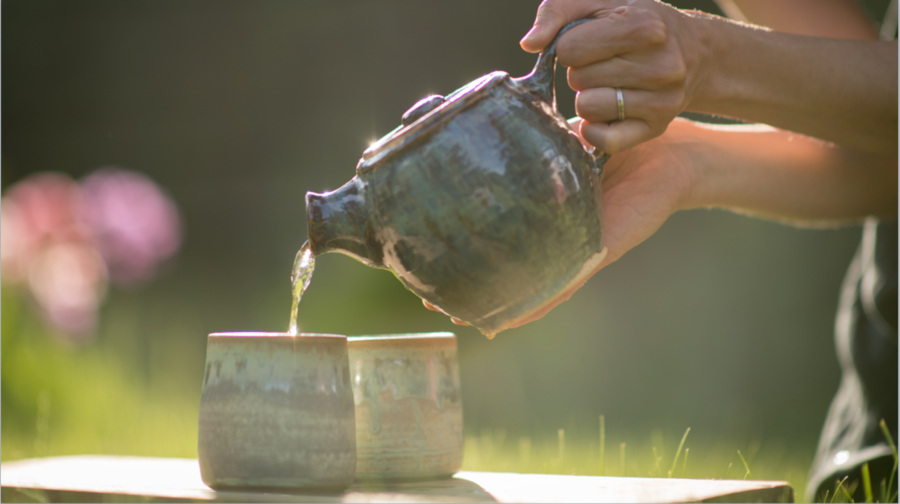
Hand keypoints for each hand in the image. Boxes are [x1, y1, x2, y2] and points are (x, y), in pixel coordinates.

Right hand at [421, 118, 698, 328]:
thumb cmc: (617, 141)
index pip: (498, 237)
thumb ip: (531, 138)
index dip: (466, 250)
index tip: (428, 259)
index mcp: (543, 213)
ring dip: (499, 305)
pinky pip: (565, 281)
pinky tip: (510, 318)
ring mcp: (576, 250)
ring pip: (531, 288)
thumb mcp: (562, 137)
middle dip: (474, 288)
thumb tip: (489, 122)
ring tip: (464, 316)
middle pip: (510, 272)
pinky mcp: (599, 250)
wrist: (669, 152)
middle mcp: (555, 238)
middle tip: (432, 298)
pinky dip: (539, 300)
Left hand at [521, 0, 708, 153]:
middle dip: (581, 70)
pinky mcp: (656, 129)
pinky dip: (595, 129)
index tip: (588, 41)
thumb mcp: (600, 1)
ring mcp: (661, 101)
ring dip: (587, 97)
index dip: (569, 45)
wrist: (693, 53)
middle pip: (577, 79)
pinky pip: (604, 141)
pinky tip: (606, 112)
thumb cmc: (635, 22)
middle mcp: (660, 66)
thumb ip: (557, 12)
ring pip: (587, 108)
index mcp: (644, 27)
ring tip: (609, 83)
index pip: (568, 49)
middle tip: (604, 63)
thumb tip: (529, 44)